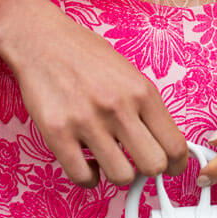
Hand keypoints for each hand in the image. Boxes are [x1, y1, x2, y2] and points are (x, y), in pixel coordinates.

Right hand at [0, 0, 187, 187]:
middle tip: (137, 164)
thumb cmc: (87, 59)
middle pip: (153, 166)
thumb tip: (166, 149)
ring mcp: (87, 121)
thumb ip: (149, 112)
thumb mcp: (131, 77)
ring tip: (109, 159)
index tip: (170, 168)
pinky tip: (88, 163)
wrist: (40, 39)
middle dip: (149, 171)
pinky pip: (83, 178)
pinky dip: (89, 178)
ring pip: (121, 177)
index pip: (175, 146)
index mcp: (142, 93)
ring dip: (117, 174)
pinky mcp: (58, 134)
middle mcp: (118, 107)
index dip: (176, 165)